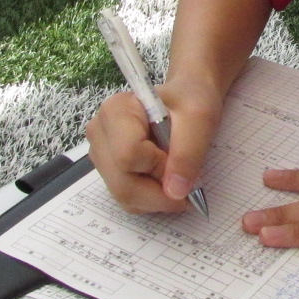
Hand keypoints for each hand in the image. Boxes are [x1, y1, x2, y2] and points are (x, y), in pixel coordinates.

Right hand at [85, 79, 221, 213]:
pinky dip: (151, 199)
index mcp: (115, 111)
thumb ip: (187, 154)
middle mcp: (99, 133)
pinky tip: (164, 180)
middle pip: (122, 184)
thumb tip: (174, 193)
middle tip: (185, 181)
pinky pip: (128, 199)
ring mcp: (101, 154)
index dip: (159, 167)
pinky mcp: (108, 170)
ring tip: (175, 176)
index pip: (128, 155)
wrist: (186, 99)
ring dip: (157, 198)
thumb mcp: (199, 119)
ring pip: (124, 196)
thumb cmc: (190, 101)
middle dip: (160, 192)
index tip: (179, 157)